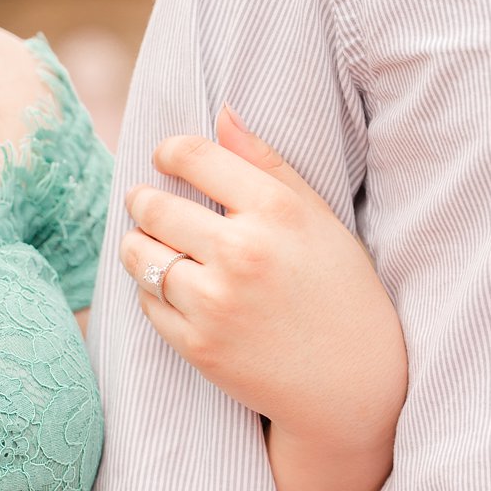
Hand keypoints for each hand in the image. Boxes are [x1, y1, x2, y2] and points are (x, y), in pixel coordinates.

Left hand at [120, 107, 407, 452]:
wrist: (352, 380)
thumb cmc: (336, 287)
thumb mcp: (316, 217)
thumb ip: (265, 162)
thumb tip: (221, 110)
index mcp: (276, 212)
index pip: (193, 157)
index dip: (169, 152)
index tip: (165, 158)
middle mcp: (241, 253)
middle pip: (153, 206)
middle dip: (142, 199)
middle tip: (146, 201)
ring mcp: (215, 302)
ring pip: (139, 254)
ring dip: (138, 244)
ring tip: (153, 243)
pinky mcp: (196, 345)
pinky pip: (147, 301)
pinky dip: (153, 289)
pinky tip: (174, 287)